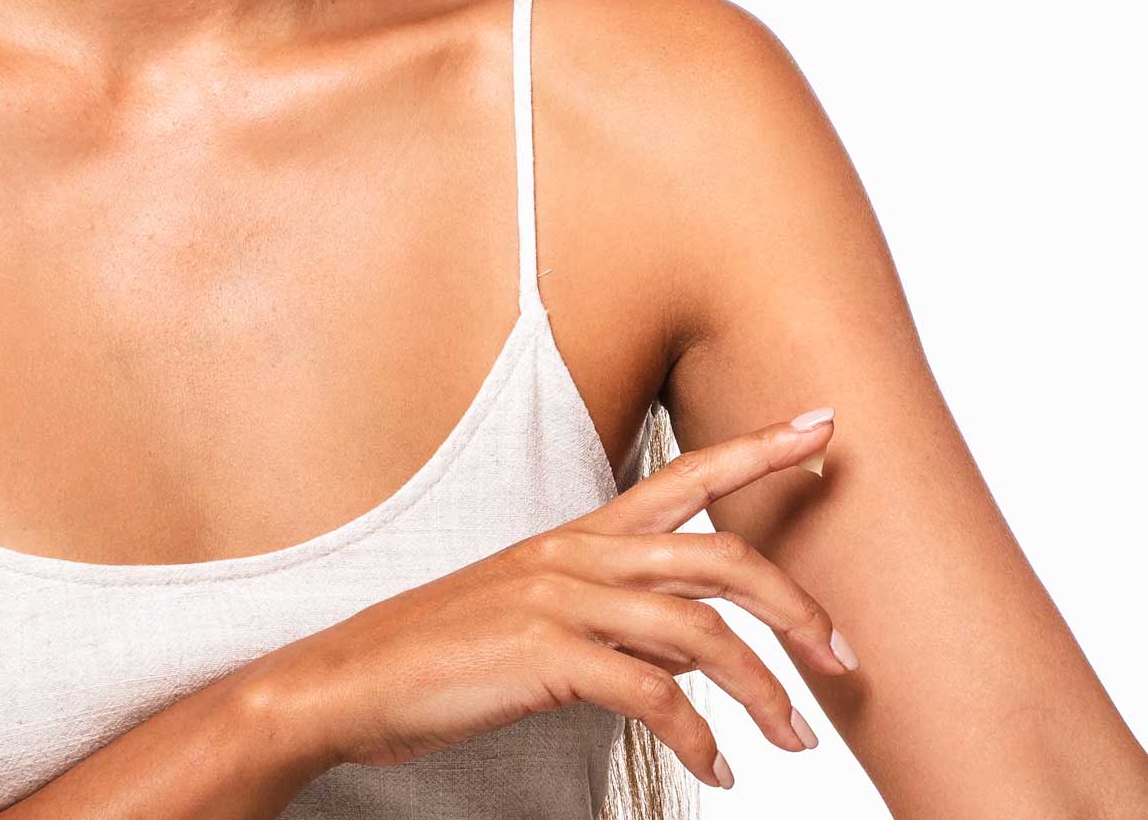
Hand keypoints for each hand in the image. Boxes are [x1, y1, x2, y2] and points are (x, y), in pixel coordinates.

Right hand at [246, 407, 851, 789]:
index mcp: (578, 537)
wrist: (349, 680)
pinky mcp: (544, 657)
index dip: (758, 452)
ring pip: (699, 632)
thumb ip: (622, 619)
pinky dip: (698, 738)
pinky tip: (717, 770)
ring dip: (763, 691)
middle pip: (718, 557)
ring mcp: (560, 602)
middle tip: (846, 656)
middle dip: (796, 605)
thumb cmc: (444, 649)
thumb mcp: (539, 616)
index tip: (822, 425)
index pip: (684, 479)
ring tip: (796, 740)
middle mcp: (578, 555)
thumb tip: (699, 648)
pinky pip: (652, 695)